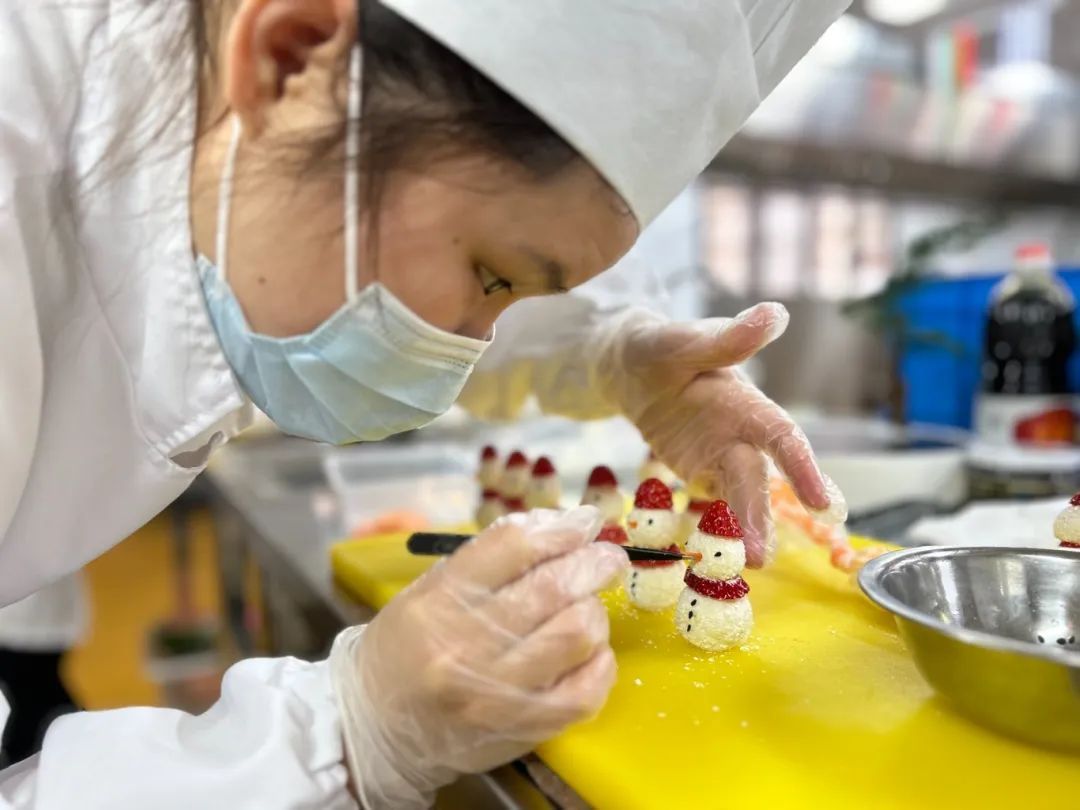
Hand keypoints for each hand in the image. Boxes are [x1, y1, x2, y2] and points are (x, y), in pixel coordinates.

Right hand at [329, 506, 627, 808]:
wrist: (375, 730)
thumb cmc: (405, 650)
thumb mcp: (427, 591)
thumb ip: (488, 560)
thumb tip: (558, 527)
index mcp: (439, 601)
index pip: (514, 546)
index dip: (560, 527)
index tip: (584, 522)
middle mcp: (465, 645)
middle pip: (553, 586)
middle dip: (593, 563)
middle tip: (607, 557)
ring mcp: (496, 692)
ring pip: (577, 633)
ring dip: (594, 612)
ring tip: (587, 606)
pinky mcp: (522, 729)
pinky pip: (586, 691)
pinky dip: (601, 664)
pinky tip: (592, 652)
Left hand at [596, 302, 846, 567]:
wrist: (626, 367)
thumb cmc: (661, 347)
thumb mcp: (684, 341)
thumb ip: (727, 338)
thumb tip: (776, 313)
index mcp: (745, 403)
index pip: (782, 437)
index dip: (804, 469)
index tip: (824, 503)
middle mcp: (740, 435)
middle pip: (755, 480)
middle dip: (760, 516)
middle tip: (762, 556)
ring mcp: (718, 458)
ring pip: (737, 499)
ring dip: (744, 531)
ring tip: (747, 565)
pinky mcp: (696, 473)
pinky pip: (710, 505)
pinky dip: (716, 530)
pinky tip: (715, 559)